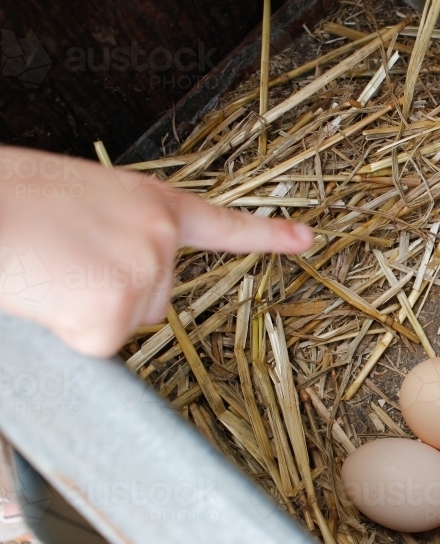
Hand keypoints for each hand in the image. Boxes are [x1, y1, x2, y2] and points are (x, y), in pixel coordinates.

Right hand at [0, 145, 313, 356]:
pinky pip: (100, 344)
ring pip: (127, 322)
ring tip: (50, 269)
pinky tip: (48, 295)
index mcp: (152, 202)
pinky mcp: (118, 313)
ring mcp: (146, 275)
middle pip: (156, 297)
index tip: (306, 238)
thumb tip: (111, 269)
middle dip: (110, 292)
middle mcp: (161, 238)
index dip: (266, 233)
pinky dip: (69, 332)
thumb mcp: (82, 199)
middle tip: (63, 261)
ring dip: (87, 310)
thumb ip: (118, 230)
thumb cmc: (11, 199)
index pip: (222, 224)